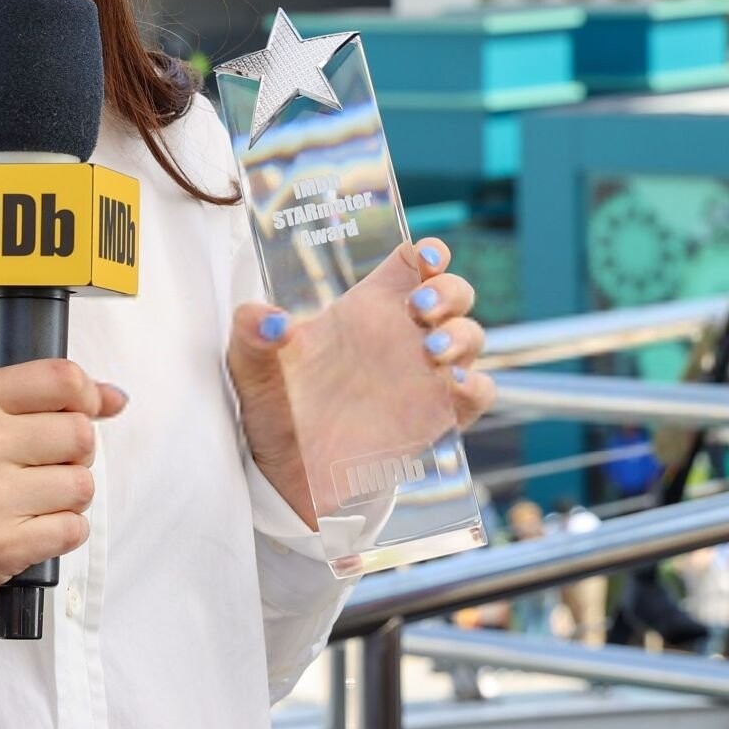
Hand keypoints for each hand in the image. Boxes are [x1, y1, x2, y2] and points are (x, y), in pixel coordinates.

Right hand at [0, 358, 129, 595]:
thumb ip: (45, 393)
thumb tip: (116, 398)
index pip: (62, 379)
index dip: (86, 396)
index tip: (80, 410)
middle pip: (81, 435)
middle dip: (74, 452)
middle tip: (42, 464)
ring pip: (82, 486)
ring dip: (69, 496)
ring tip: (34, 497)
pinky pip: (72, 529)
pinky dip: (63, 530)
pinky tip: (32, 525)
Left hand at [227, 237, 495, 527]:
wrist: (289, 474)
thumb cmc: (274, 407)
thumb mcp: (250, 368)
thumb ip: (250, 333)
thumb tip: (266, 318)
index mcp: (365, 309)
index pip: (412, 264)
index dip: (429, 253)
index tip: (427, 256)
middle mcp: (401, 335)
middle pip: (453, 292)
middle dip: (450, 290)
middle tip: (420, 308)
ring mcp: (424, 374)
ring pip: (470, 336)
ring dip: (461, 335)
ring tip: (429, 351)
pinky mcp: (437, 415)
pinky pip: (477, 392)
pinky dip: (474, 385)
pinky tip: (451, 385)